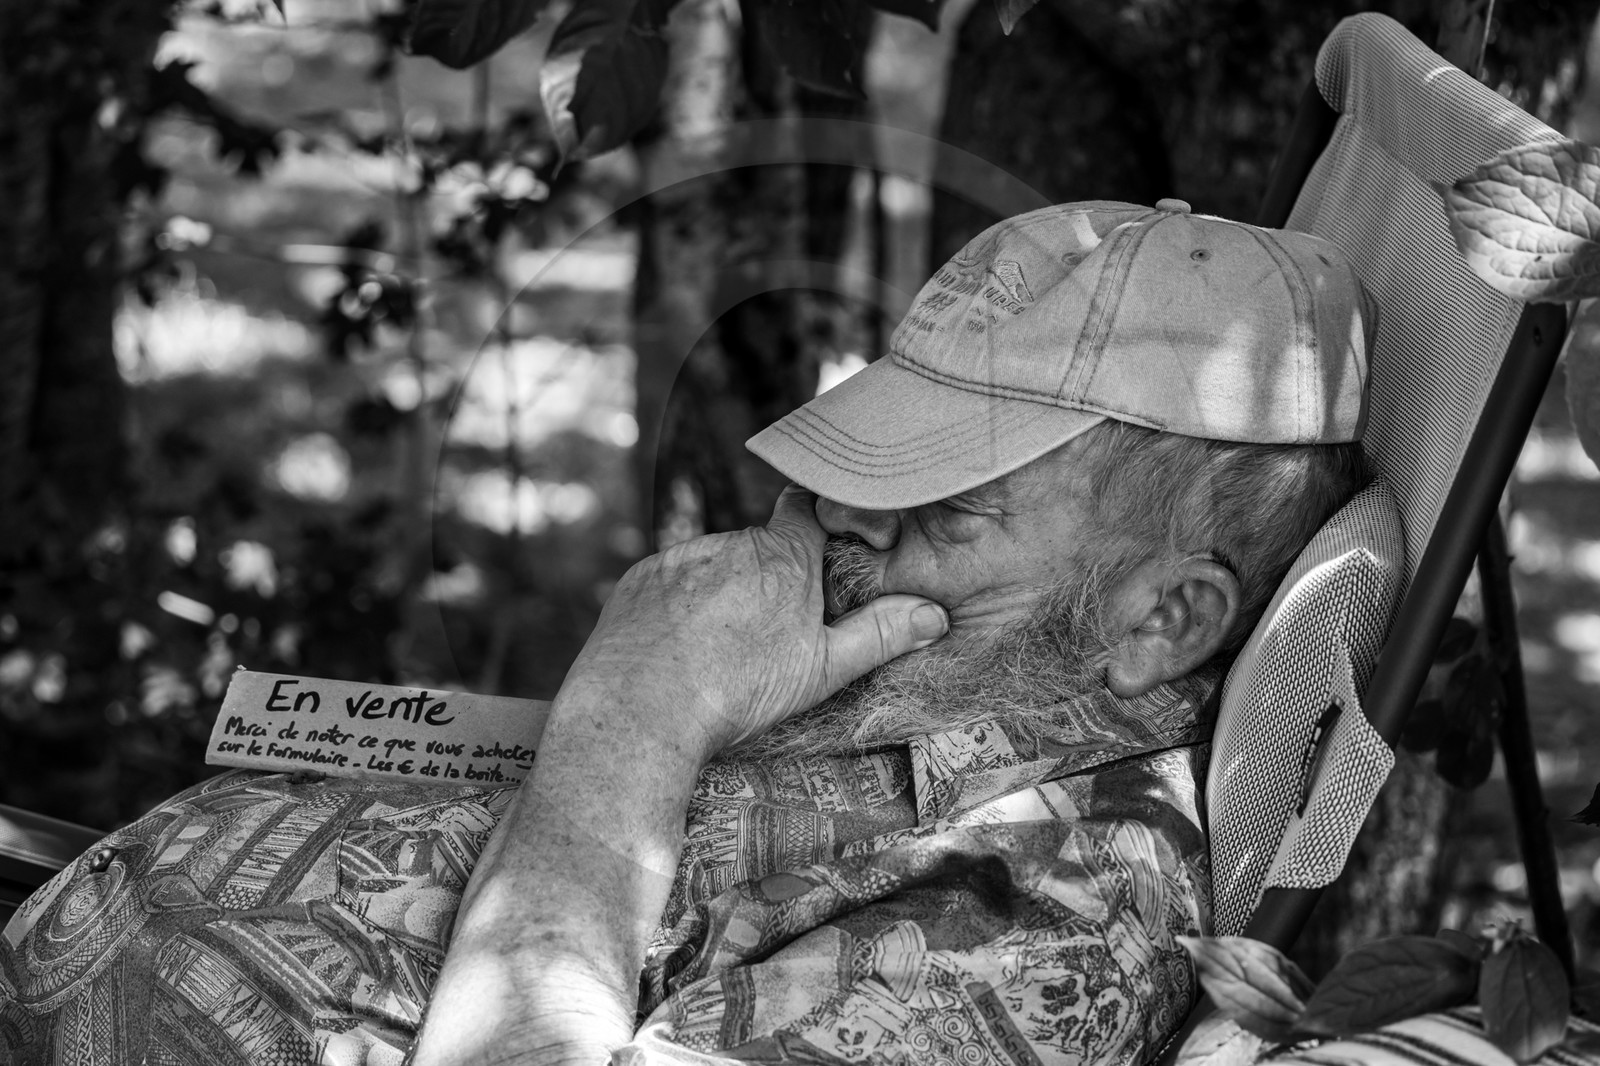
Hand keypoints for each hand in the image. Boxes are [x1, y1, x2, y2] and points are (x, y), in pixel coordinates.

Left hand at [560, 484, 947, 758]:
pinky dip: (677, 606)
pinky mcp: (641, 577)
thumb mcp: (822, 670)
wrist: (642, 710)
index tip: (816, 547)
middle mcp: (732, 543)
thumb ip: (879, 635)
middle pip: (758, 547)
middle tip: (763, 633)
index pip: (806, 509)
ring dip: (719, 592)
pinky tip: (678, 648)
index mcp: (784, 558)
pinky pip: (669, 582)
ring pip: (712, 566)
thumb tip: (934, 615)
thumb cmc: (739, 692)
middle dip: (765, 578)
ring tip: (716, 648)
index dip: (813, 523)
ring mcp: (682, 557)